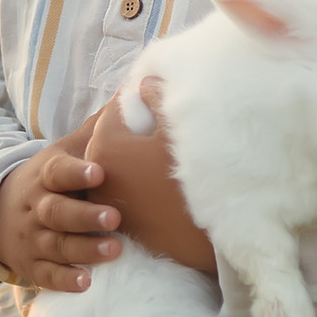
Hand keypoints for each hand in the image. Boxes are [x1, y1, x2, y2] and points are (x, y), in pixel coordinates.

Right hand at [0, 115, 121, 291]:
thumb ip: (96, 131)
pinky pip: (46, 276)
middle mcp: (37, 209)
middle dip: (85, 217)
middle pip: (58, 213)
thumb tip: (130, 94)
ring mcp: (33, 240)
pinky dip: (64, 281)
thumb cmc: (49, 180)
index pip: (58, 172)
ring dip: (84, 250)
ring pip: (57, 246)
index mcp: (46, 176)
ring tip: (114, 250)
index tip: (99, 171)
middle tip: (115, 217)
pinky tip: (85, 283)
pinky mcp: (33, 267)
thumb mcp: (64, 152)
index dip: (76, 172)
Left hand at [85, 92, 217, 274]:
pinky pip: (128, 192)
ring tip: (162, 150)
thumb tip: (144, 83)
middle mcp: (99, 177)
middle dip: (131, 127)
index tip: (151, 94)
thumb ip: (157, 99)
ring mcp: (111, 205)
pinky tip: (163, 179)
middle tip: (159, 120)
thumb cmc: (196, 175)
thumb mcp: (178, 129)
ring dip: (133, 157)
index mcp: (107, 147)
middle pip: (111, 140)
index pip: (114, 111)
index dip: (133, 98)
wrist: (216, 233)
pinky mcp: (127, 226)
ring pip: (118, 168)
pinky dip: (139, 181)